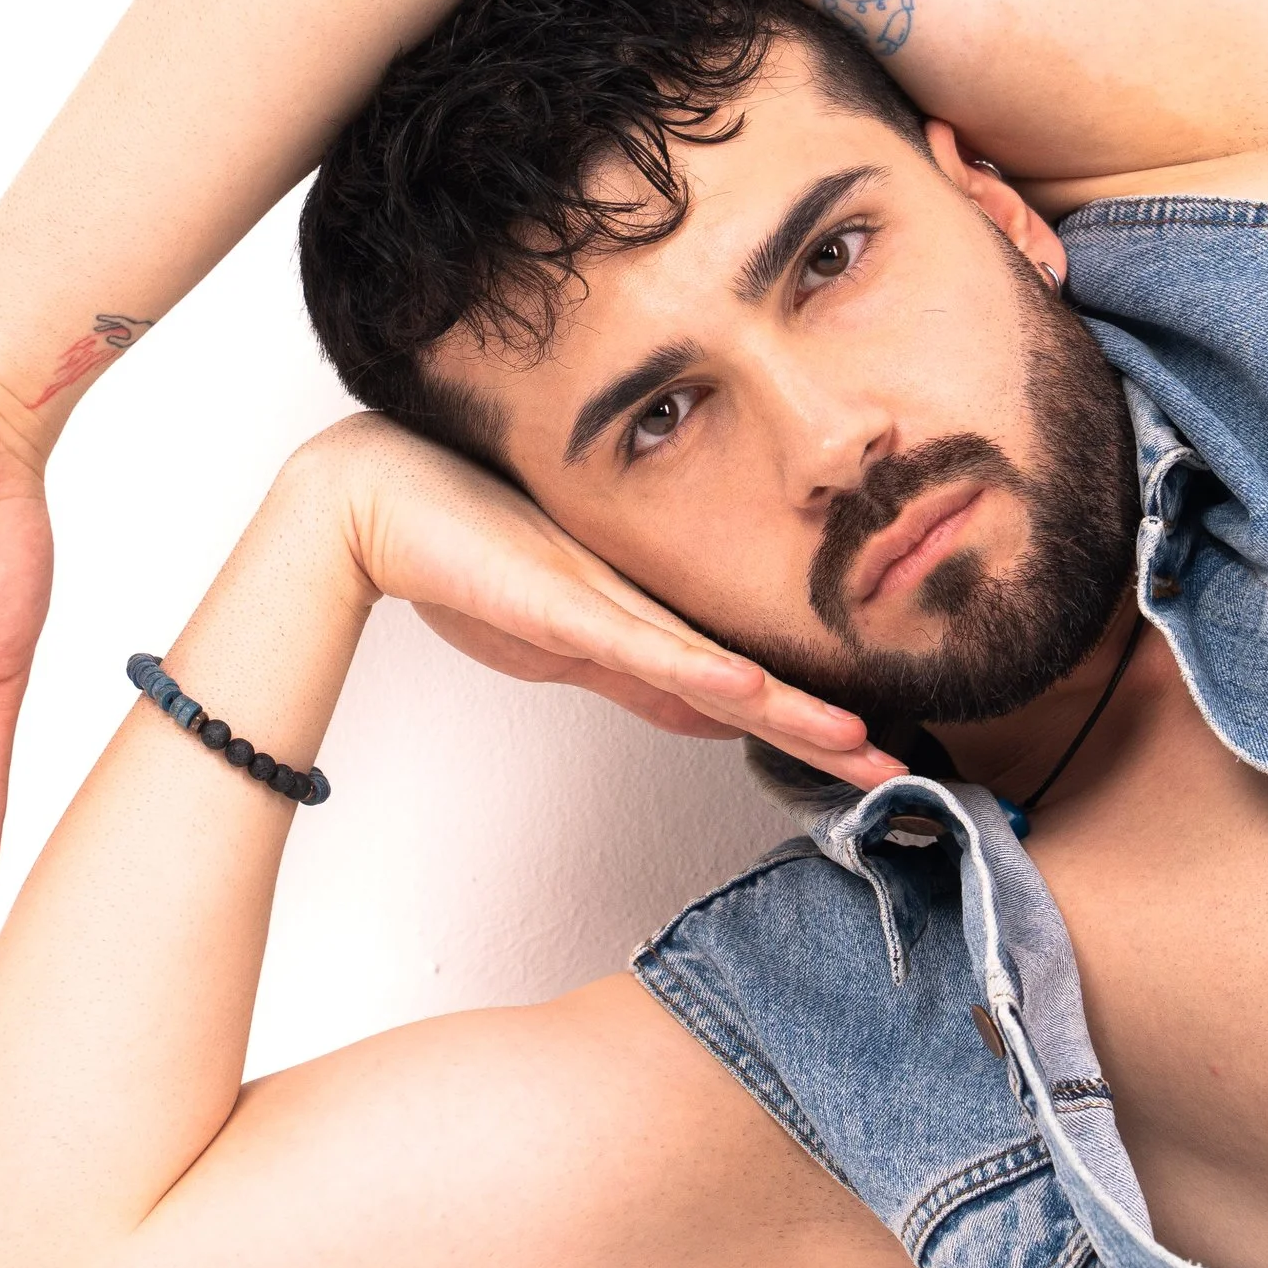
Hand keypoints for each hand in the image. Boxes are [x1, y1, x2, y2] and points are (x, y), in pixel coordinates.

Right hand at [311, 415, 903, 790]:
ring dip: (792, 714)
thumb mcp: (554, 632)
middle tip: (893, 769)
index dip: (800, 721)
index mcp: (637, 622)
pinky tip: (754, 697)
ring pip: (718, 674)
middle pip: (747, 685)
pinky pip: (646, 649)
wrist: (375, 498)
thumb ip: (623, 665)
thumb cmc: (459, 553)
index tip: (863, 751)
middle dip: (821, 731)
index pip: (734, 687)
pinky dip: (704, 676)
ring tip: (859, 749)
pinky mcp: (564, 604)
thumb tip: (696, 704)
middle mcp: (637, 613)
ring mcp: (605, 606)